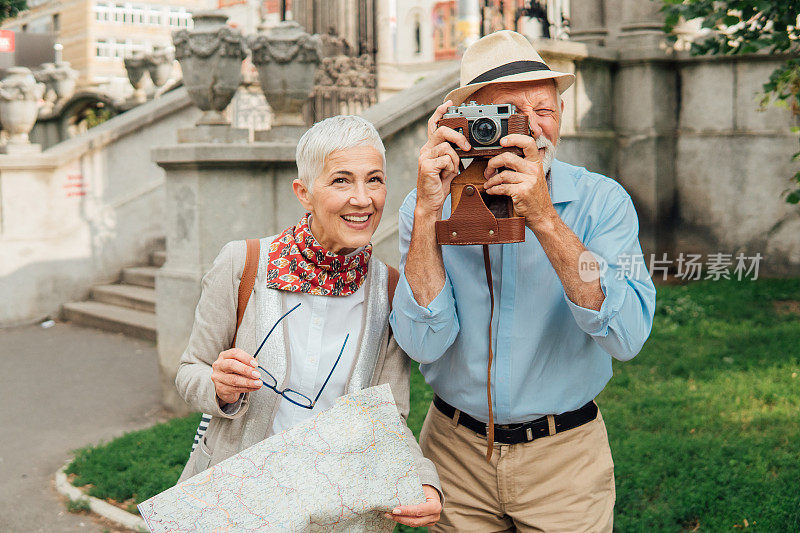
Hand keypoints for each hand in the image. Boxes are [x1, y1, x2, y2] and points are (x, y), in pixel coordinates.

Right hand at [211, 348, 261, 404]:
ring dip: (248, 382)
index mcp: (224, 356)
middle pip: (232, 365)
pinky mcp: (220, 388)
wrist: (224, 386)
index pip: (235, 353)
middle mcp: (219, 365)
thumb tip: (256, 364)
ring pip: (234, 379)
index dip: (246, 358)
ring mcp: (218, 377)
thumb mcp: (239, 364)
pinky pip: (235, 389)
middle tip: (257, 374)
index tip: (255, 364)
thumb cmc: (234, 372)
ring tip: (258, 383)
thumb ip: (247, 363)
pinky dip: (247, 388)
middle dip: (246, 370)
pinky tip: (254, 387)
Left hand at [384, 484, 441, 527]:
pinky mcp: (426, 524)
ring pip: (413, 524)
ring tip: (390, 515)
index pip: (418, 510)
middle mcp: (434, 516)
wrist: (432, 493)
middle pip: (415, 520)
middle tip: (389, 514)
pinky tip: (396, 516)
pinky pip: (414, 524)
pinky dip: (404, 520)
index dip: (406, 511)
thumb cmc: (426, 489)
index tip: (394, 510)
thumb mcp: (421, 488)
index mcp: (435, 506)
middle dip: (401, 518)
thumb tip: (395, 491)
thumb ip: (411, 492)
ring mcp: (431, 521)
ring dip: (400, 520)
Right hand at [416, 100, 470, 216]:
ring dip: (456, 160)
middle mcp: (425, 149)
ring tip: (452, 171)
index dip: (440, 112)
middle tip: (467, 147)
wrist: (430, 201)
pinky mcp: (426, 166)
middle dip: (458, 137)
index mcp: (430, 147)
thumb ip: (453, 154)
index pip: (433, 125)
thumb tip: (465, 145)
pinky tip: (446, 176)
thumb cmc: (439, 184)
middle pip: (442, 131)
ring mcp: (424, 157)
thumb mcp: (449, 166)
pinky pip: (446, 159)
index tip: (449, 104)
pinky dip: (451, 168)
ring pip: (447, 148)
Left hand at [483, 134, 557, 229]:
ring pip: (502, 175)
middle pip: (507, 158)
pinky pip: (502, 187)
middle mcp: (534, 170)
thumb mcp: (533, 176)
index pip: (528, 143)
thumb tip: (502, 156)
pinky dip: (493, 189)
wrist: (542, 215)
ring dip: (491, 180)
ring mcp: (529, 181)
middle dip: (492, 163)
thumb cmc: (534, 195)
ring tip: (488, 184)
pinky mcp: (522, 192)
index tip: (502, 141)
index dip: (514, 138)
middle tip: (488, 170)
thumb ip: (523, 165)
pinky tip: (491, 191)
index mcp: (536, 163)